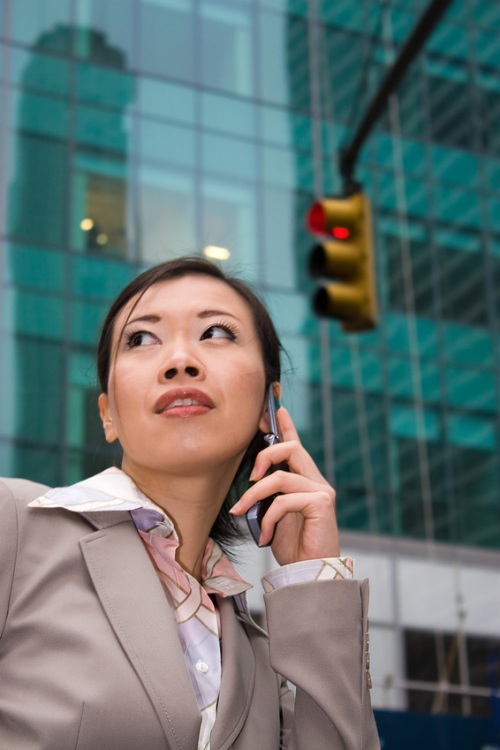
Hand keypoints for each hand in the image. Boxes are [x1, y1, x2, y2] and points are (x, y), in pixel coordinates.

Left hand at [230, 407, 339, 565]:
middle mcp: (316, 481)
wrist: (310, 573)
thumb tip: (252, 481)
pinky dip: (269, 517)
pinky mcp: (321, 504)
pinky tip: (265, 535)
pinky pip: (285, 500)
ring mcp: (321, 491)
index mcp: (306, 481)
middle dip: (265, 454)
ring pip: (281, 477)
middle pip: (291, 449)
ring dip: (254, 495)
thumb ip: (270, 495)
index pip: (296, 446)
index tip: (276, 408)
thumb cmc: (293, 546)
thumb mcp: (275, 514)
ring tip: (242, 512)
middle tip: (249, 477)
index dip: (287, 426)